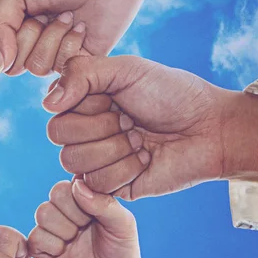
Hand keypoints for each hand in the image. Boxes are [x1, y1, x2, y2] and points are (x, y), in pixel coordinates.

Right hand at [0, 0, 150, 73]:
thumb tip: (1, 66)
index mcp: (11, 26)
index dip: (1, 38)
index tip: (19, 12)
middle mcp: (29, 44)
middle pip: (13, 64)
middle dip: (30, 35)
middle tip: (48, 12)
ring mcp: (53, 56)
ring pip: (37, 67)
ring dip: (53, 37)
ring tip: (69, 17)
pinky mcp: (77, 64)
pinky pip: (62, 69)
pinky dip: (71, 44)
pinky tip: (82, 27)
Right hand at [29, 179, 147, 257]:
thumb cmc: (121, 253)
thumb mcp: (123, 224)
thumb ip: (104, 202)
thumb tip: (77, 186)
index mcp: (84, 199)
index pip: (73, 181)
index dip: (83, 197)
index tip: (96, 215)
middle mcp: (65, 210)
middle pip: (55, 194)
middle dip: (75, 213)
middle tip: (86, 229)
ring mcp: (51, 229)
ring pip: (43, 213)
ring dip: (64, 229)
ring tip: (76, 242)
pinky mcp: (39, 248)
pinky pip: (36, 236)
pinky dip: (53, 245)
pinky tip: (64, 253)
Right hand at [43, 55, 228, 198]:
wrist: (210, 128)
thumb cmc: (171, 94)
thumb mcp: (127, 69)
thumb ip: (82, 73)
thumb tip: (47, 103)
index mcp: (84, 104)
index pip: (55, 112)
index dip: (87, 106)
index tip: (117, 99)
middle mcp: (86, 133)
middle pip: (59, 138)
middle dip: (101, 127)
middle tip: (130, 120)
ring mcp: (97, 161)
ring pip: (75, 162)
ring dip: (115, 149)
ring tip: (139, 140)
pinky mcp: (112, 187)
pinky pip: (98, 184)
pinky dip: (126, 169)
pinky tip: (145, 159)